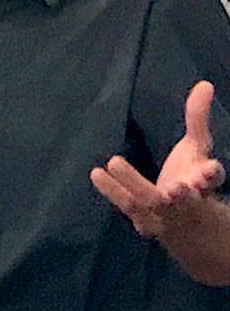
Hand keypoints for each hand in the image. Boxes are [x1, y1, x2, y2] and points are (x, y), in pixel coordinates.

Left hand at [90, 81, 225, 237]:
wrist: (188, 226)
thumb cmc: (191, 177)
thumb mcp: (197, 148)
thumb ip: (197, 119)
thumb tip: (204, 84)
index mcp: (204, 181)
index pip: (212, 178)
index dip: (211, 174)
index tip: (209, 171)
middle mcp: (186, 202)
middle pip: (184, 199)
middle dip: (181, 195)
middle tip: (176, 187)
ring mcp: (164, 215)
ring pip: (149, 202)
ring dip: (133, 184)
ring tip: (115, 161)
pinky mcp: (144, 221)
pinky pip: (127, 206)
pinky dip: (112, 191)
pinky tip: (96, 173)